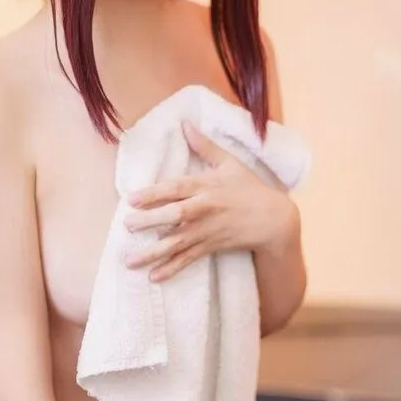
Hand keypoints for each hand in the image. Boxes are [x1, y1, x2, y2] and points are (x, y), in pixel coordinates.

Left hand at [123, 119, 295, 283]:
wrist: (274, 220)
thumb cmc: (249, 188)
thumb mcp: (230, 163)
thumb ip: (205, 145)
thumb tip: (185, 124)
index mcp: (207, 186)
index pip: (177, 188)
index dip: (154, 193)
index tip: (131, 199)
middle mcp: (206, 209)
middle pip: (176, 215)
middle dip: (150, 221)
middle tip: (127, 226)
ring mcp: (208, 230)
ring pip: (178, 242)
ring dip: (154, 253)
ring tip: (130, 261)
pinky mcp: (212, 246)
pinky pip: (189, 259)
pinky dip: (173, 268)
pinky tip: (154, 276)